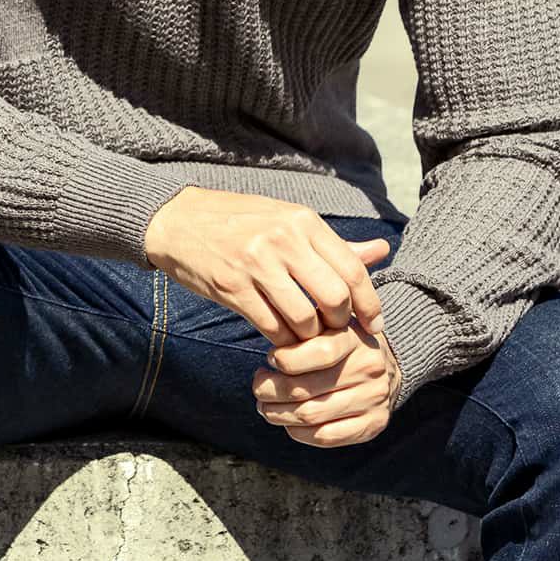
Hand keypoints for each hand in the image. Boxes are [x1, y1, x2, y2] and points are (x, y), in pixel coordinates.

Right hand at [144, 186, 391, 348]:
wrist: (177, 220)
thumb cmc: (239, 221)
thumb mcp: (289, 221)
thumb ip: (335, 243)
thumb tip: (382, 251)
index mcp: (302, 221)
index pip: (353, 269)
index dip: (370, 304)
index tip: (374, 326)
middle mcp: (282, 240)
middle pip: (334, 297)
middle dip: (340, 324)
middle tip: (334, 332)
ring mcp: (255, 264)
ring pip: (304, 318)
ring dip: (310, 337)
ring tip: (305, 336)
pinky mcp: (232, 288)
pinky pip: (271, 327)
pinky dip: (282, 340)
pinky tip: (281, 338)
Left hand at [253, 322, 402, 447]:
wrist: (387, 365)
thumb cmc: (341, 341)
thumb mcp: (326, 322)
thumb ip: (303, 326)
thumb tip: (271, 340)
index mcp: (354, 339)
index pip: (318, 352)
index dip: (285, 359)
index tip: (270, 358)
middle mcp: (368, 370)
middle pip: (305, 389)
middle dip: (269, 390)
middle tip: (258, 387)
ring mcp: (373, 400)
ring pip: (310, 415)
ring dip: (278, 414)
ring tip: (265, 406)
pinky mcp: (373, 425)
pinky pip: (326, 437)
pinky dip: (299, 433)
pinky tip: (288, 422)